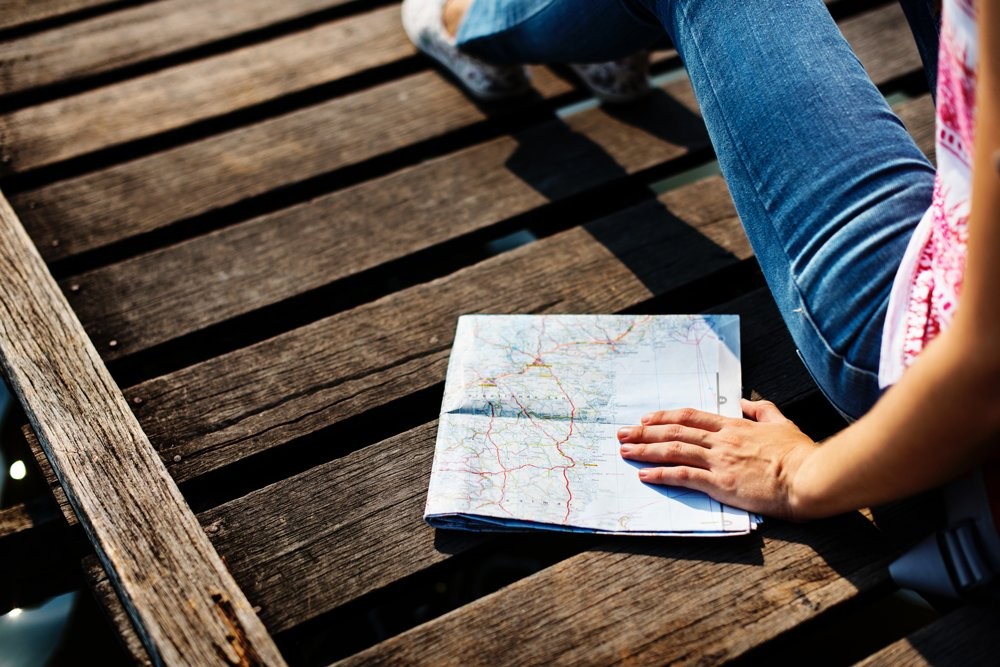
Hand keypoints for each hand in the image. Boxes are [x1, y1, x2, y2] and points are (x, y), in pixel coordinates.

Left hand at [617, 399, 819, 519]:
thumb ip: (762, 410)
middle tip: (622, 433)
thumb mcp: (782, 423)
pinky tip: (644, 474)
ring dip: (645, 450)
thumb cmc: (799, 454)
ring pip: (673, 451)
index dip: (664, 417)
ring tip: (624, 451)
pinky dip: (661, 474)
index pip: (690, 417)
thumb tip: (746, 402)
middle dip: (644, 432)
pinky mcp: (720, 483)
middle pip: (674, 432)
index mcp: (734, 426)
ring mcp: (719, 461)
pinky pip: (684, 476)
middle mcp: (721, 440)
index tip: (645, 419)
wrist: (808, 477)